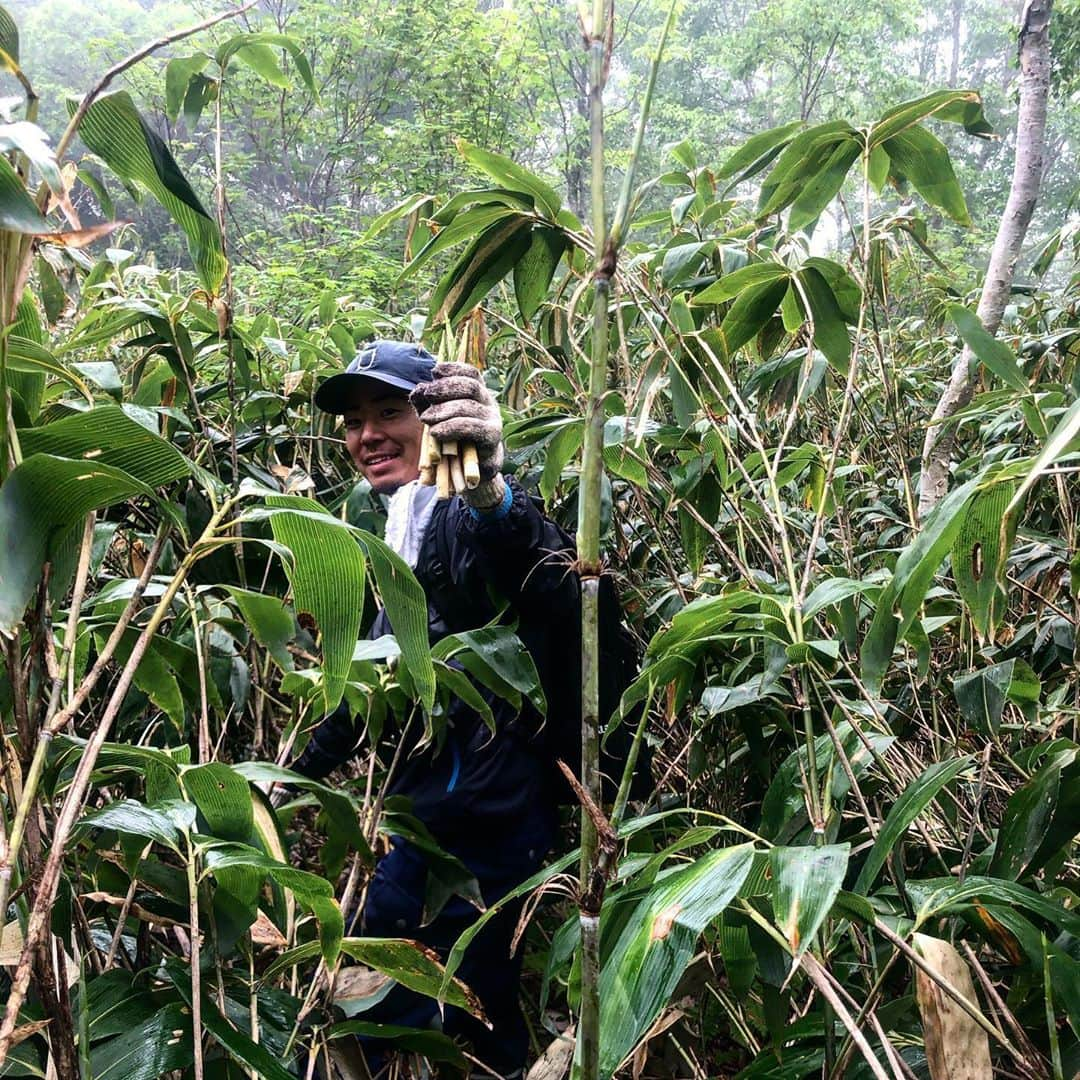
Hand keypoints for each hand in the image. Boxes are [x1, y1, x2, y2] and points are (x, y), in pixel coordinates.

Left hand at [410, 362, 503, 478]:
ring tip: (425, 418)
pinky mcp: (492, 437)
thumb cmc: (455, 439)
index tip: (435, 372)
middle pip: (471, 386)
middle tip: (427, 394)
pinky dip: (452, 428)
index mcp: (478, 393)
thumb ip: (427, 403)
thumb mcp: (438, 418)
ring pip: (470, 407)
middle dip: (446, 388)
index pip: (471, 373)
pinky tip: (436, 432)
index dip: (454, 369)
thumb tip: (418, 390)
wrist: (473, 469)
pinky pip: (473, 428)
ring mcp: (493, 419)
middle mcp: (489, 402)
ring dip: (444, 410)